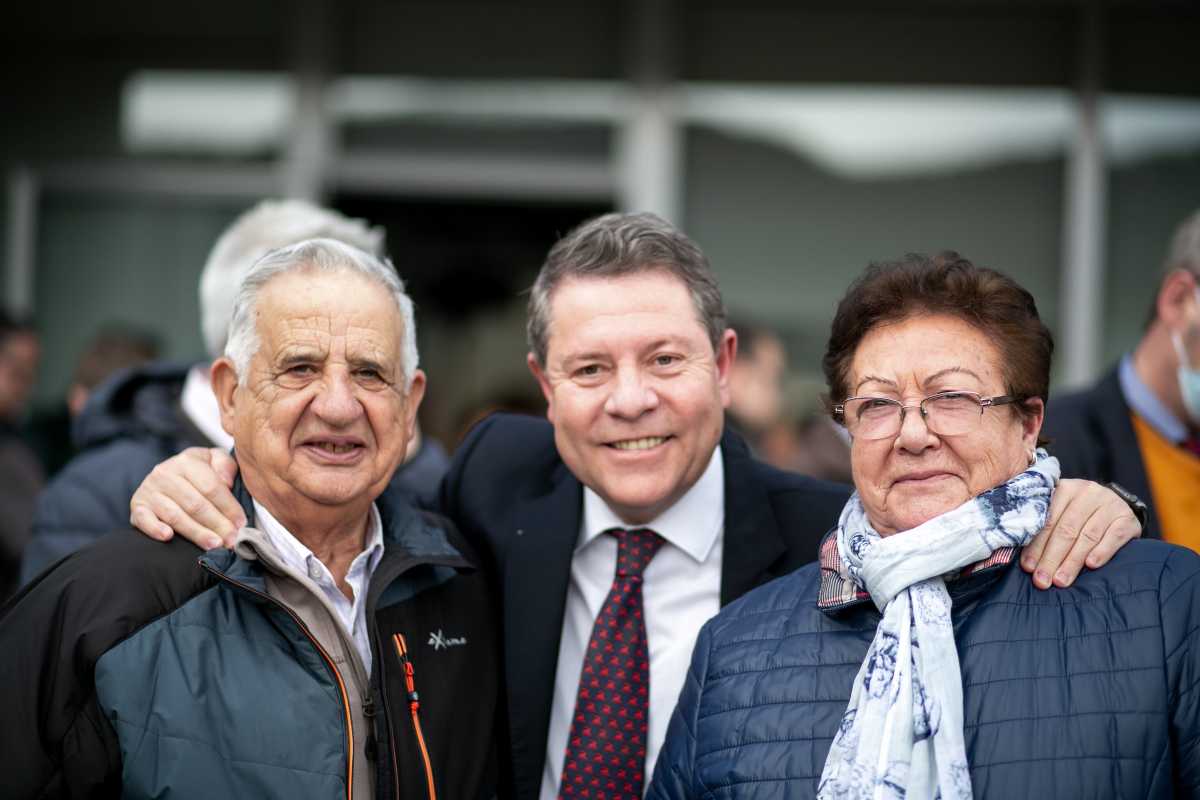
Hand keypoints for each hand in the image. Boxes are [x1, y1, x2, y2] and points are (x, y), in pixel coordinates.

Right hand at [129, 447, 244, 549]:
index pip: (211, 487)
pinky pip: (144, 519)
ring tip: (214, 545)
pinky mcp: (137, 507)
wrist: (166, 476)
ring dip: (197, 532)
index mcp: (187, 461)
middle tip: (231, 540)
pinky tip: (168, 537)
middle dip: (217, 524)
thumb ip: (225, 465)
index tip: (241, 523)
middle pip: (195, 504)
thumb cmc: (198, 472)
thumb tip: (226, 482)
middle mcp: (164, 473)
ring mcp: (149, 491)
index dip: (228, 507)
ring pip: (175, 515)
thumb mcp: (214, 460)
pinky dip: (154, 529)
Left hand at [1021, 478, 1141, 588]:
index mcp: (1064, 489)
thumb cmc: (1079, 514)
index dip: (1036, 545)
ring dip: (1072, 561)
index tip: (1028, 567)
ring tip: (1061, 580)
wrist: (1116, 506)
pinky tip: (1091, 565)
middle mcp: (1087, 493)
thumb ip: (1045, 529)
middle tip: (1042, 580)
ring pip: (1088, 536)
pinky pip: (1113, 537)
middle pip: (1066, 530)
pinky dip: (1101, 552)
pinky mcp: (1128, 519)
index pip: (1047, 520)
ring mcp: (1110, 504)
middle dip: (1051, 558)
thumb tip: (1027, 562)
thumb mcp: (1061, 512)